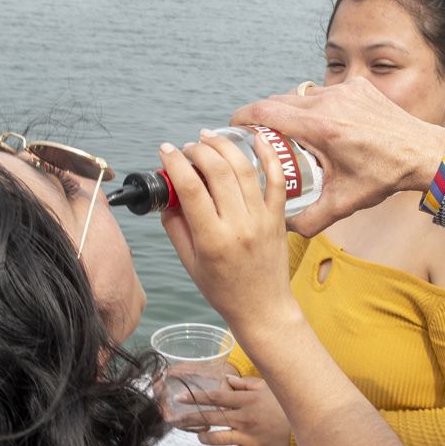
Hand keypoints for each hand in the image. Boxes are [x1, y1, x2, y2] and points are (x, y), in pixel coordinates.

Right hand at [159, 131, 293, 330]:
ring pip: (244, 169)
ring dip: (224, 146)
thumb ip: (176, 227)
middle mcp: (239, 225)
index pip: (191, 188)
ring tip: (208, 138)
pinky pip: (276, 179)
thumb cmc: (224, 290)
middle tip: (187, 147)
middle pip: (217, 171)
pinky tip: (255, 137)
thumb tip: (168, 197)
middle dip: (198, 150)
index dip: (175, 163)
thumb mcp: (190, 263)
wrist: (263, 308)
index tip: (166, 151)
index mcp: (213, 239)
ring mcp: (262, 219)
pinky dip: (267, 154)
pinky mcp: (278, 217)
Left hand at [180, 374, 292, 445]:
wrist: (306, 429)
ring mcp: (246, 437)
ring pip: (214, 438)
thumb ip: (246, 384)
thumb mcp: (268, 388)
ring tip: (201, 434)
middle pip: (208, 418)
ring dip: (203, 436)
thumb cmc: (286, 406)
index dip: (195, 398)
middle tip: (175, 421)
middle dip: (188, 420)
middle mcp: (242, 418)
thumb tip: (227, 381)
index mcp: (245, 401)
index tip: (180, 399)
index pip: (214, 398)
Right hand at [230, 78, 444, 236]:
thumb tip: (284, 228)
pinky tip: (320, 127)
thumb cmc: (385, 177)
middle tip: (258, 139)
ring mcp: (344, 90)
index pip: (266, 111)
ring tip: (288, 135)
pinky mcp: (357, 86)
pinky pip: (324, 93)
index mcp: (321, 128)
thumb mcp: (345, 203)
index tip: (232, 129)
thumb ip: (311, 219)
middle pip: (279, 102)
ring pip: (301, 95)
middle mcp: (329, 102)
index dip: (242, 118)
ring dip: (290, 112)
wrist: (424, 154)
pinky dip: (316, 107)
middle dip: (263, 119)